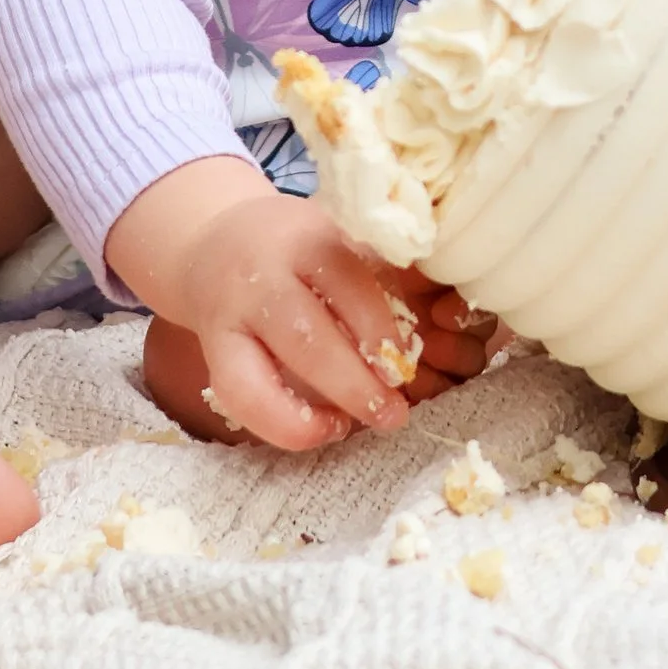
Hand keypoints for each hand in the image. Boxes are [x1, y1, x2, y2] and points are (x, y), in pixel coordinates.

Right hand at [108, 159, 488, 450]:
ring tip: (351, 427)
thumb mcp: (339, 240)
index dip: (380, 331)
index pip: (348, 281)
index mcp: (309, 240)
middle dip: (354, 384)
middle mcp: (263, 277)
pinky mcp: (212, 352)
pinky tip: (318, 428)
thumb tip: (455, 320)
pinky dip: (280, 425)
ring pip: (259, 376)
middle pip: (307, 336)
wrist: (213, 243)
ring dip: (310, 415)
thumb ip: (384, 274)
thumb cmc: (298, 250)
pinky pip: (239, 397)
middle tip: (395, 414)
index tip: (406, 364)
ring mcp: (230, 318)